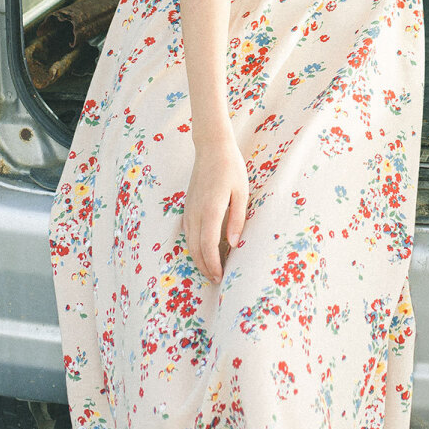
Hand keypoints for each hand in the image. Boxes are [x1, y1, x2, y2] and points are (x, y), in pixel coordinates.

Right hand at [184, 130, 248, 283]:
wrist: (211, 148)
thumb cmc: (231, 168)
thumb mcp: (242, 192)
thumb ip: (237, 219)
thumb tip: (232, 244)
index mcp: (211, 210)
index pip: (208, 246)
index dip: (213, 265)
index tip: (220, 277)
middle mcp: (196, 213)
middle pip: (196, 249)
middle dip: (205, 268)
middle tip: (217, 280)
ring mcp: (189, 210)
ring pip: (189, 243)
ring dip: (198, 259)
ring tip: (211, 270)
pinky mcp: (187, 207)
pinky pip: (188, 233)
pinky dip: (194, 246)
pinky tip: (204, 251)